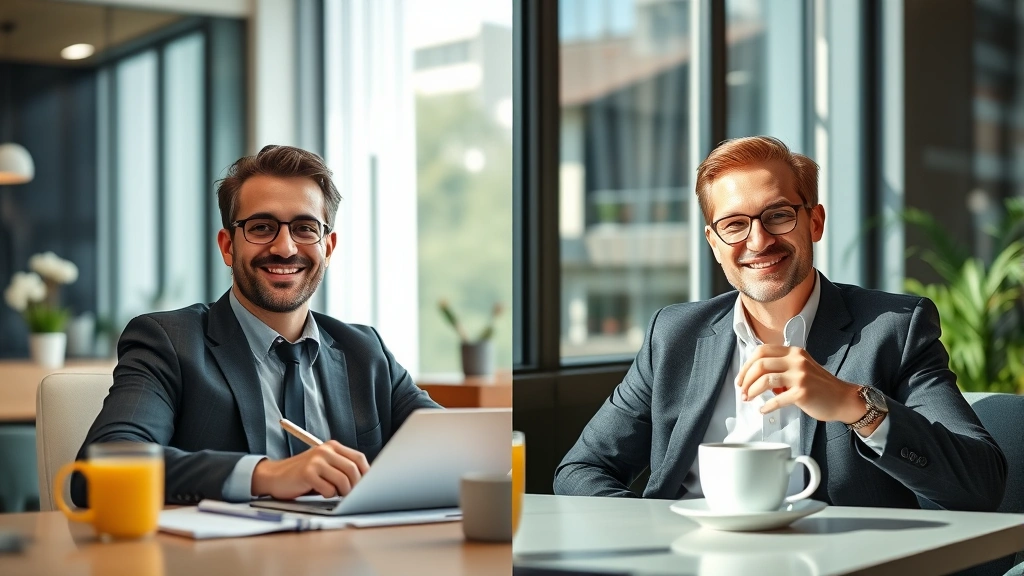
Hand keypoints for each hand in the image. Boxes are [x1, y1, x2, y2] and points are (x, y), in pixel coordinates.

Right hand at [251, 441, 369, 499]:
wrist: (274, 476)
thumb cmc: (304, 474)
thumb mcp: (325, 466)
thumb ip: (342, 468)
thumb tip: (365, 481)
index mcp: (332, 446)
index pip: (359, 458)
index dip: (366, 474)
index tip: (366, 485)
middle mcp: (325, 451)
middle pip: (353, 469)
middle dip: (355, 486)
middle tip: (350, 494)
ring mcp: (316, 461)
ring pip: (343, 480)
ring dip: (342, 492)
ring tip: (335, 493)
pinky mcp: (307, 473)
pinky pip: (328, 489)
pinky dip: (328, 495)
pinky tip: (321, 492)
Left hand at [735, 345, 865, 423]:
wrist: (843, 399)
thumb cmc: (820, 387)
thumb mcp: (801, 369)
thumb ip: (781, 368)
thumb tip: (756, 377)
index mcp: (794, 352)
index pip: (762, 351)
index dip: (747, 364)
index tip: (741, 377)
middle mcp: (797, 360)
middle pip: (760, 364)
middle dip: (746, 378)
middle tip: (742, 390)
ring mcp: (800, 376)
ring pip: (765, 379)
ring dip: (752, 391)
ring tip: (749, 399)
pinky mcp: (803, 393)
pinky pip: (777, 399)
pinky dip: (766, 406)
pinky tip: (763, 410)